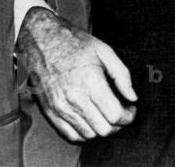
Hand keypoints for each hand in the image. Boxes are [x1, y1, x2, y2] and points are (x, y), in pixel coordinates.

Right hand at [17, 7, 136, 141]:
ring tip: (106, 116)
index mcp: (91, 82)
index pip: (115, 115)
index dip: (128, 116)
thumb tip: (132, 97)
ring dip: (102, 130)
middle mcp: (75, 98)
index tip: (130, 110)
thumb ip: (122, 75)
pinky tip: (90, 120)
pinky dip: (84, 133)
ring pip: (88, 135)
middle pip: (104, 129)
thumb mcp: (104, 51)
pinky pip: (70, 135)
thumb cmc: (75, 43)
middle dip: (118, 125)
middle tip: (121, 113)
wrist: (42, 40)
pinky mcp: (50, 112)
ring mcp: (61, 107)